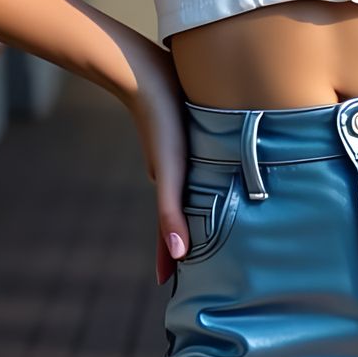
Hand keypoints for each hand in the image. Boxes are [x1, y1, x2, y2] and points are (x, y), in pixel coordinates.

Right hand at [121, 46, 192, 284]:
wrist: (146, 71)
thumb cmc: (164, 122)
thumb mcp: (171, 170)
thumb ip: (171, 212)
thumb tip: (179, 256)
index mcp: (169, 184)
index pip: (170, 231)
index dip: (171, 258)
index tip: (168, 285)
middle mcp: (173, 171)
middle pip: (181, 211)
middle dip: (187, 236)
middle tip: (202, 262)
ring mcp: (177, 150)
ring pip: (189, 185)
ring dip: (197, 204)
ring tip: (211, 222)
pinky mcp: (184, 126)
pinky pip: (197, 159)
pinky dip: (201, 175)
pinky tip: (210, 168)